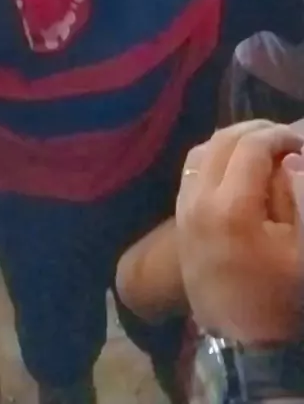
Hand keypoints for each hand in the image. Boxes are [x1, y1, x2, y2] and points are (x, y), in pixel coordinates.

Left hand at [176, 121, 303, 343]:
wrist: (242, 340)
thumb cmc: (281, 296)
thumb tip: (293, 159)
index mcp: (232, 208)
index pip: (252, 146)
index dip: (280, 136)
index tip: (300, 142)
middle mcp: (200, 200)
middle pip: (223, 140)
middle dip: (256, 131)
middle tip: (284, 138)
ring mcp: (184, 208)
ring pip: (203, 150)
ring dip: (233, 140)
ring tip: (263, 146)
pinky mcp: (179, 218)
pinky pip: (192, 168)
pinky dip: (215, 155)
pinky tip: (237, 165)